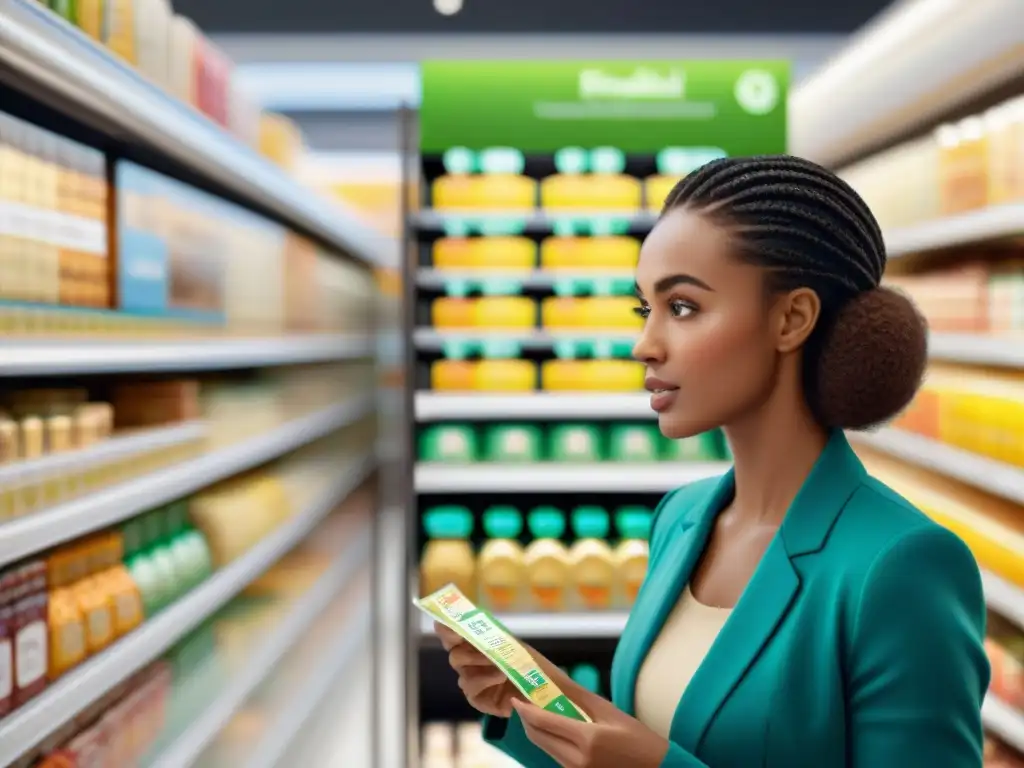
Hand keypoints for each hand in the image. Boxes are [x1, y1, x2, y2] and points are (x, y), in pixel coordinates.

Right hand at [435, 622, 522, 716]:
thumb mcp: (512, 644)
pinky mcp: (477, 699)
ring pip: (462, 675)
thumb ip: (492, 633)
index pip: (451, 636)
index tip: (446, 624)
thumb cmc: (527, 662)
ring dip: (480, 665)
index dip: (447, 630)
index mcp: (472, 645)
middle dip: (469, 651)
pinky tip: (500, 677)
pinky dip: (485, 681)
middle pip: (454, 655)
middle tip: (485, 648)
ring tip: (500, 666)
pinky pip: (471, 689)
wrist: (542, 687)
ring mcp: (471, 682)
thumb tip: (474, 617)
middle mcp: (468, 664)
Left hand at [512, 688, 669, 767]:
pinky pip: (556, 756)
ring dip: (537, 730)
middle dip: (527, 719)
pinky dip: (550, 741)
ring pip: (545, 747)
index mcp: (586, 739)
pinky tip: (554, 728)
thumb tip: (557, 682)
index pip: (544, 722)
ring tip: (538, 711)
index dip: (525, 709)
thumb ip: (580, 697)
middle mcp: (577, 760)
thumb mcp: (610, 712)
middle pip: (538, 737)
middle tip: (524, 702)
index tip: (516, 698)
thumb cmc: (638, 739)